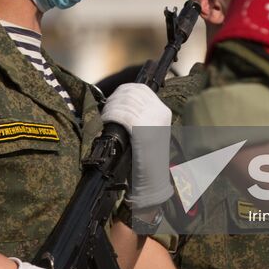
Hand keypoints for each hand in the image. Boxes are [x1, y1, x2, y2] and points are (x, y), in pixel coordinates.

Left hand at [101, 83, 172, 207]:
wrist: (152, 179)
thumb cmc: (146, 157)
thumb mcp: (149, 130)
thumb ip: (141, 114)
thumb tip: (119, 101)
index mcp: (163, 111)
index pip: (141, 89)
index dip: (123, 90)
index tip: (113, 98)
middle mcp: (160, 112)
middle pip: (131, 93)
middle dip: (114, 99)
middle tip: (105, 109)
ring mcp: (153, 120)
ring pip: (125, 103)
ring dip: (110, 108)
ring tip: (105, 116)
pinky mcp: (142, 129)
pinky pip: (122, 115)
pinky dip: (111, 116)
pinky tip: (106, 121)